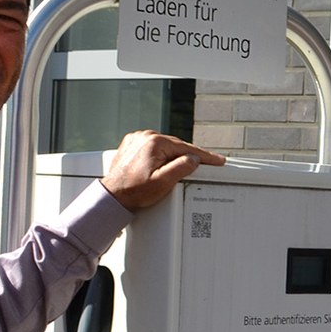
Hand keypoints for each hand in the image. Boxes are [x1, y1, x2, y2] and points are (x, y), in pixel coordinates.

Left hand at [99, 131, 224, 210]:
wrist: (113, 195)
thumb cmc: (135, 191)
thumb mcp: (163, 182)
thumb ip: (181, 167)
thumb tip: (194, 158)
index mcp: (154, 143)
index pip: (186, 148)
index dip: (204, 155)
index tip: (217, 160)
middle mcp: (144, 136)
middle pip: (176, 145)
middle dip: (190, 155)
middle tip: (206, 163)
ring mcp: (137, 139)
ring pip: (165, 145)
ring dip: (176, 154)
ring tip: (186, 166)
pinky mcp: (132, 145)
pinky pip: (154, 146)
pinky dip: (163, 153)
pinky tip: (167, 163)